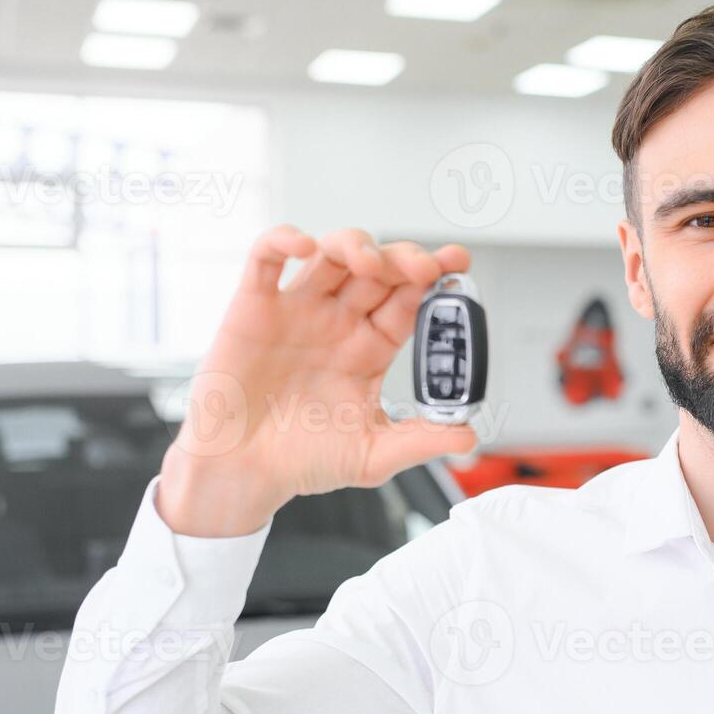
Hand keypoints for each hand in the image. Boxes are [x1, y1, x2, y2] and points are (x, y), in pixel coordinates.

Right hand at [156, 225, 478, 536]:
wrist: (244, 472)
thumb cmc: (302, 461)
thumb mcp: (373, 455)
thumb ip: (421, 440)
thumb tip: (470, 434)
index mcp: (370, 348)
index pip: (408, 301)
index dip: (434, 279)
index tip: (458, 264)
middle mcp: (338, 322)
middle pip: (377, 270)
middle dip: (403, 259)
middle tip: (423, 267)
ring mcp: (298, 310)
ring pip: (330, 254)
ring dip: (355, 245)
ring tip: (371, 262)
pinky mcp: (254, 307)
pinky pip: (266, 258)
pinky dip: (283, 241)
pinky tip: (305, 247)